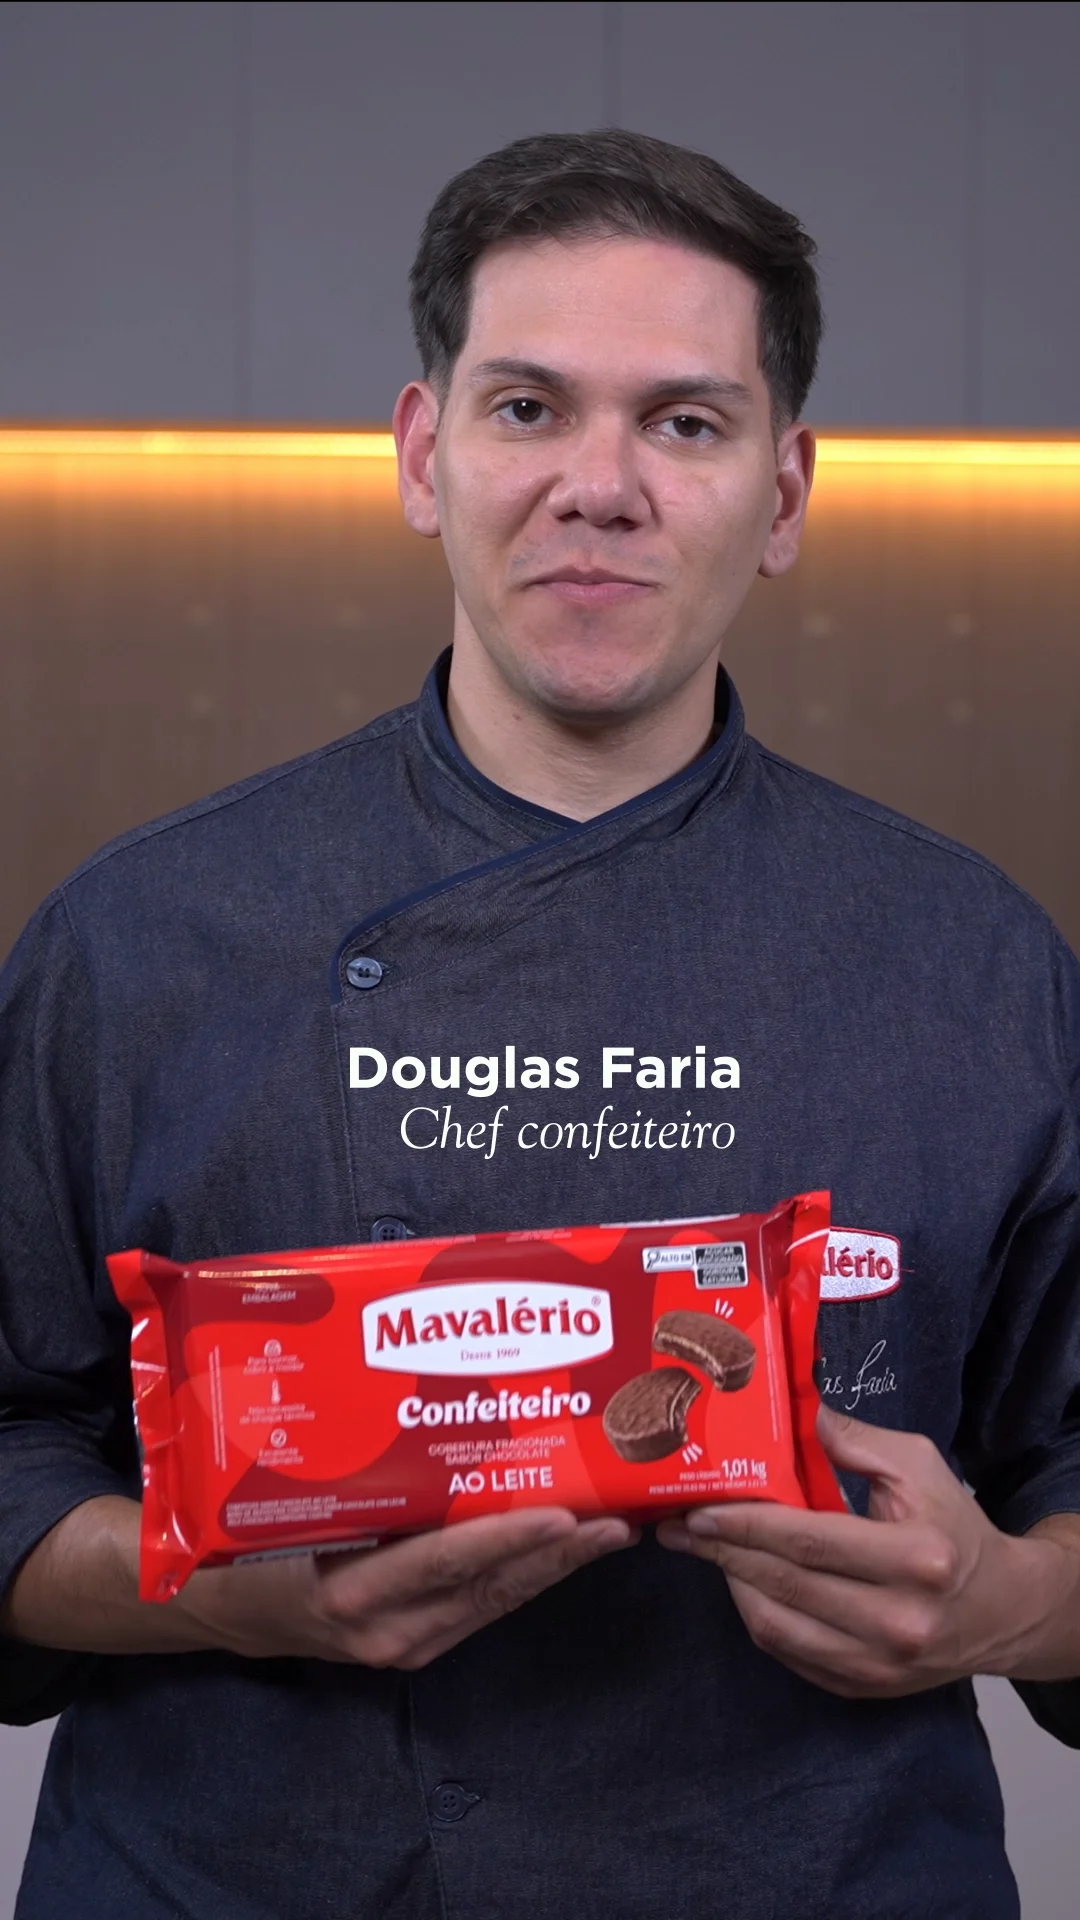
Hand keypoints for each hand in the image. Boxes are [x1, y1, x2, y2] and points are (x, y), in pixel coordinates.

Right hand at [177, 1507, 637, 1669]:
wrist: (208, 1606)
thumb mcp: (276, 1505)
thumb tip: (405, 1406)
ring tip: (612, 1525)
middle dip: (559, 1552)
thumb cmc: (239, 1540)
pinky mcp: (415, 1640)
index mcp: (349, 1591)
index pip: (443, 1560)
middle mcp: (385, 1628)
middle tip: (619, 1516)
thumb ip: (341, 1472)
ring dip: (555, 1564)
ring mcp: (404, 1642)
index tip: (564, 1514)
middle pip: (488, 1586)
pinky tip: (563, 1543)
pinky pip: (480, 1604)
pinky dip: (525, 1572)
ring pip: (495, 1598)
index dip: (506, 1537)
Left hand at [655, 1406, 1079, 1696]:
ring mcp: (880, 1665)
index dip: (746, 1525)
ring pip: (776, 1628)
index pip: (810, 1542)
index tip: (699, 1509)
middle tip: (678, 1527)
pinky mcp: (864, 1688)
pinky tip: (743, 1581)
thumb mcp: (919, 1465)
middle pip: (785, 1584)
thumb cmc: (953, 1526)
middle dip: (721, 1552)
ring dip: (732, 1584)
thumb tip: (793, 1414)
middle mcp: (898, 1621)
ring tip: (707, 1549)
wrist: (1001, 1609)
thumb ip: (854, 1439)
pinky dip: (758, 1616)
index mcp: (916, 1558)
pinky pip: (789, 1654)